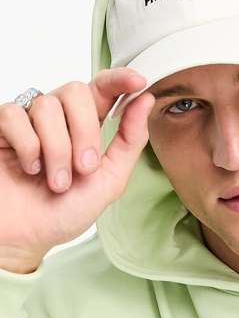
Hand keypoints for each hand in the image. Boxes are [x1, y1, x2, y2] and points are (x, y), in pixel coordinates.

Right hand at [0, 68, 154, 271]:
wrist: (27, 237)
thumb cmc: (64, 212)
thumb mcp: (109, 181)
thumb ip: (130, 141)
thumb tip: (145, 100)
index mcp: (86, 127)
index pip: (102, 89)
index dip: (119, 79)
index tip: (137, 82)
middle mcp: (58, 119)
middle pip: (77, 92)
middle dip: (85, 132)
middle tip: (84, 169)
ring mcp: (28, 121)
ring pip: (47, 106)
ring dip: (57, 150)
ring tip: (56, 181)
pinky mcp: (1, 128)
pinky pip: (15, 115)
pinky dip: (28, 146)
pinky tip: (30, 167)